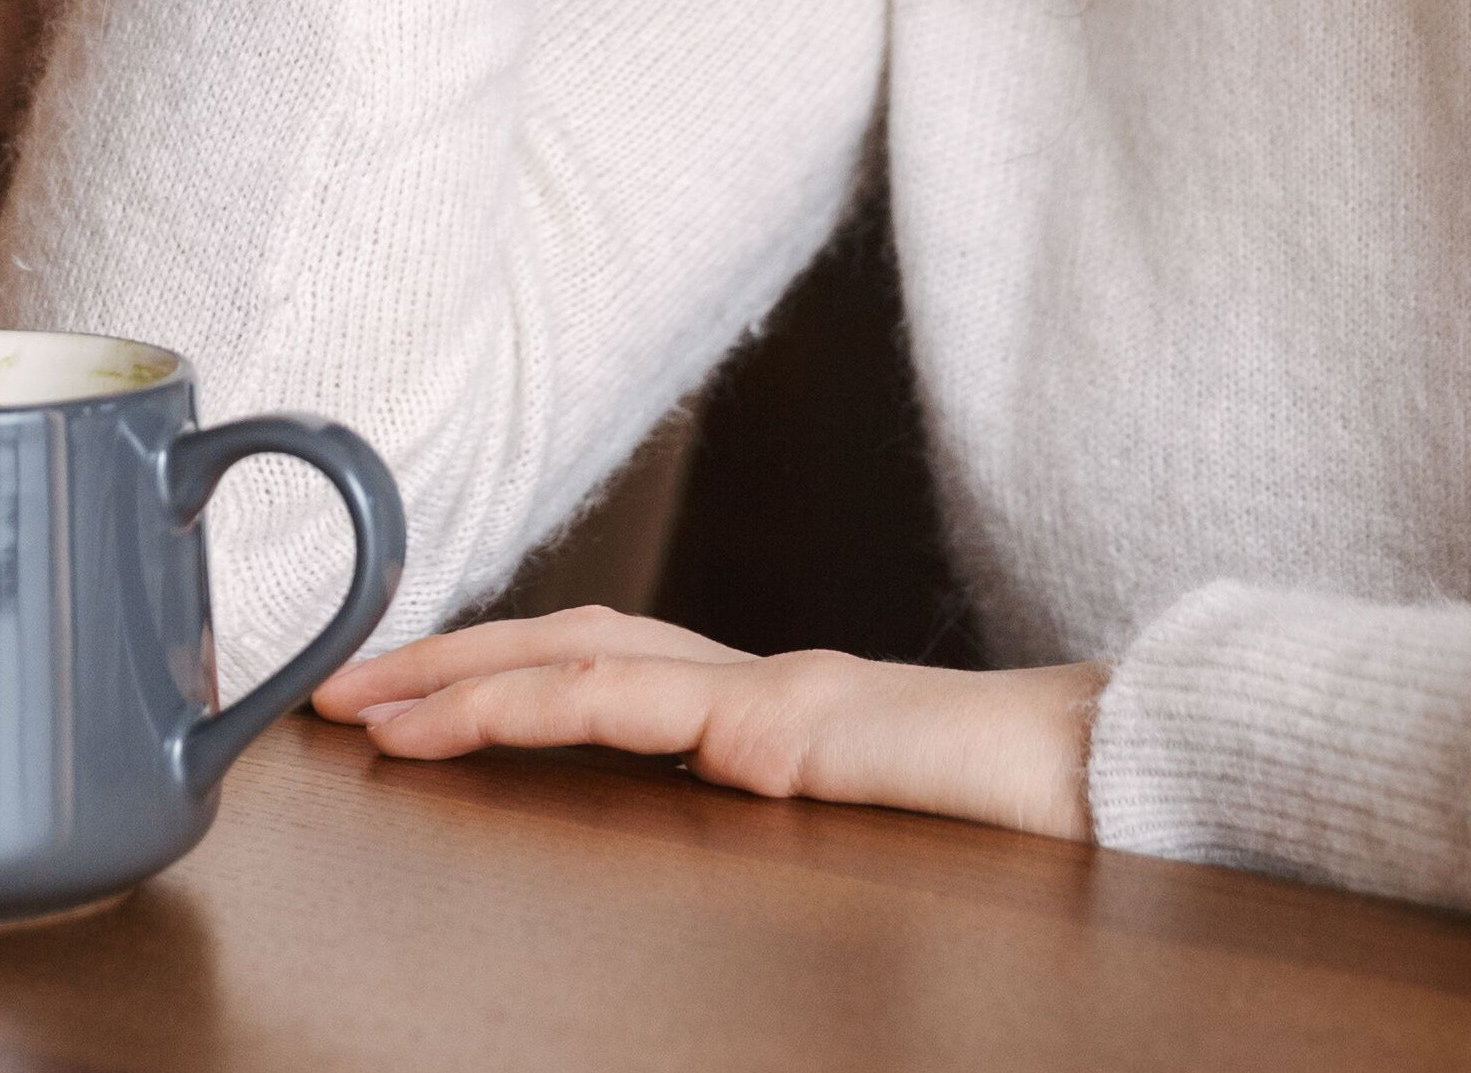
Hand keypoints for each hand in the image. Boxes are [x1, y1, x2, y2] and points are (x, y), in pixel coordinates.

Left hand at [319, 607, 1102, 842]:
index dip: (496, 672)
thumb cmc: (1022, 817)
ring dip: (475, 682)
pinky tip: (488, 726)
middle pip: (576, 647)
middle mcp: (767, 688)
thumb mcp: (873, 824)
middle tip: (339, 692)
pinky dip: (567, 709)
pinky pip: (659, 711)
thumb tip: (728, 809)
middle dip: (448, 663)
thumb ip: (796, 803)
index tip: (397, 699)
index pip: (606, 669)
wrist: (1131, 788)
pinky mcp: (811, 730)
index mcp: (774, 712)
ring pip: (596, 666)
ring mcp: (790, 699)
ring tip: (379, 708)